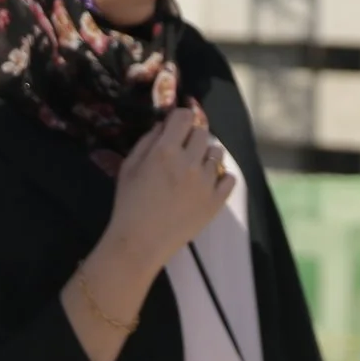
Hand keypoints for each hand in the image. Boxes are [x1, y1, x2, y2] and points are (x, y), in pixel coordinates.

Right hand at [102, 105, 234, 274]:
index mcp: (166, 150)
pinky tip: (209, 183)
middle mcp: (190, 162)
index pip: (185, 116)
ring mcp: (207, 182)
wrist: (140, 244)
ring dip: (206, 156)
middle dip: (192, 136)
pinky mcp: (217, 201)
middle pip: (202, 132)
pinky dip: (222, 177)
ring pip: (217, 153)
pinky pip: (230, 178)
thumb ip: (146, 141)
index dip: (180, 118)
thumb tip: (164, 125)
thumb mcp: (129, 167)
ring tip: (195, 169)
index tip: (175, 127)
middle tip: (182, 150)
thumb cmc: (129, 204)